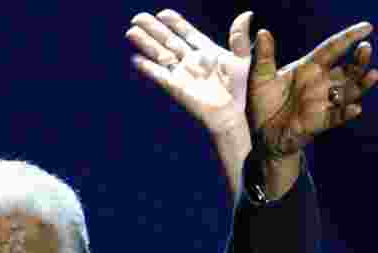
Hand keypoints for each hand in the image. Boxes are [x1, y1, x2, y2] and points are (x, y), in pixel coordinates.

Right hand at [127, 10, 252, 135]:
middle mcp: (190, 61)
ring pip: (159, 54)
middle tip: (137, 17)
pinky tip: (136, 59)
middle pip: (167, 40)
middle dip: (153, 29)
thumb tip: (247, 14)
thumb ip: (240, 37)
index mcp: (205, 52)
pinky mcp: (175, 87)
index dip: (175, 22)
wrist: (229, 113)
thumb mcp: (241, 59)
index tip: (163, 13)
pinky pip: (158, 74)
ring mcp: (182, 73)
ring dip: (145, 43)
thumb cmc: (237, 89)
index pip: (187, 33)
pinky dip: (147, 67)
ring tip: (130, 31)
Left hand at [248, 22, 377, 159]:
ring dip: (361, 84)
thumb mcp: (260, 78)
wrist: (262, 134)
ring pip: (349, 92)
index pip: (332, 49)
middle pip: (347, 70)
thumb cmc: (262, 103)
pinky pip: (337, 117)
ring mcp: (323, 103)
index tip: (367, 27)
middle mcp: (320, 84)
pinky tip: (356, 109)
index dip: (349, 38)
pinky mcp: (320, 122)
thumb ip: (264, 56)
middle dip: (358, 60)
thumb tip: (263, 32)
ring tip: (373, 74)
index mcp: (308, 68)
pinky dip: (346, 113)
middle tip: (366, 49)